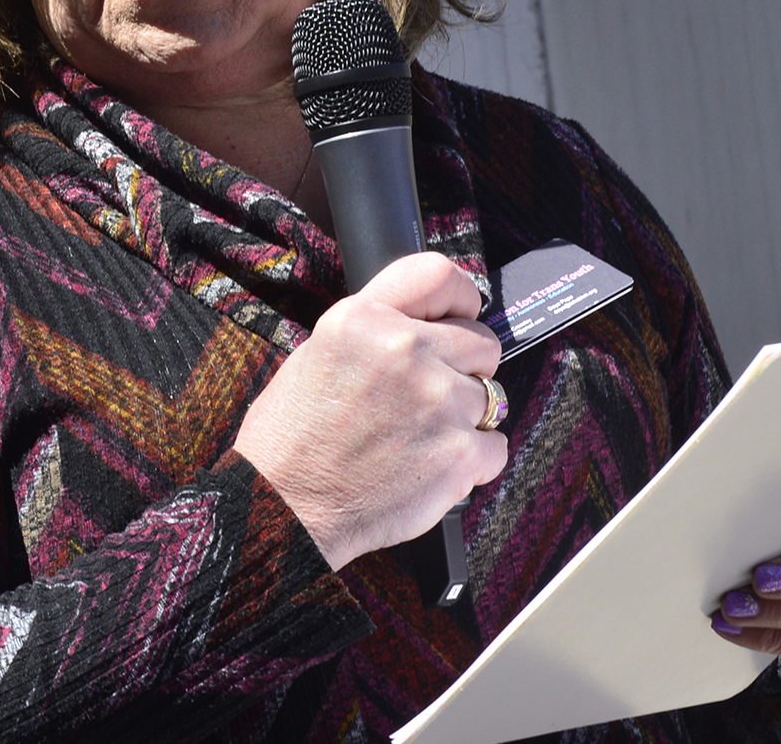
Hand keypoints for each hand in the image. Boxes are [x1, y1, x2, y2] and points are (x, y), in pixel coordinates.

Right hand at [230, 252, 507, 569]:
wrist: (284, 505)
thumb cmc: (291, 437)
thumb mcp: (319, 350)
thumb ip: (378, 327)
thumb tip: (430, 322)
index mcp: (365, 319)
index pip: (441, 276)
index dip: (460, 299)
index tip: (460, 316)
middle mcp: (405, 350)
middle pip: (481, 341)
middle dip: (464, 367)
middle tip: (427, 396)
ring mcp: (438, 401)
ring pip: (490, 396)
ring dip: (464, 417)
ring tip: (417, 438)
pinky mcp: (459, 453)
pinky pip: (495, 444)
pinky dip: (472, 460)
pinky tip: (430, 465)